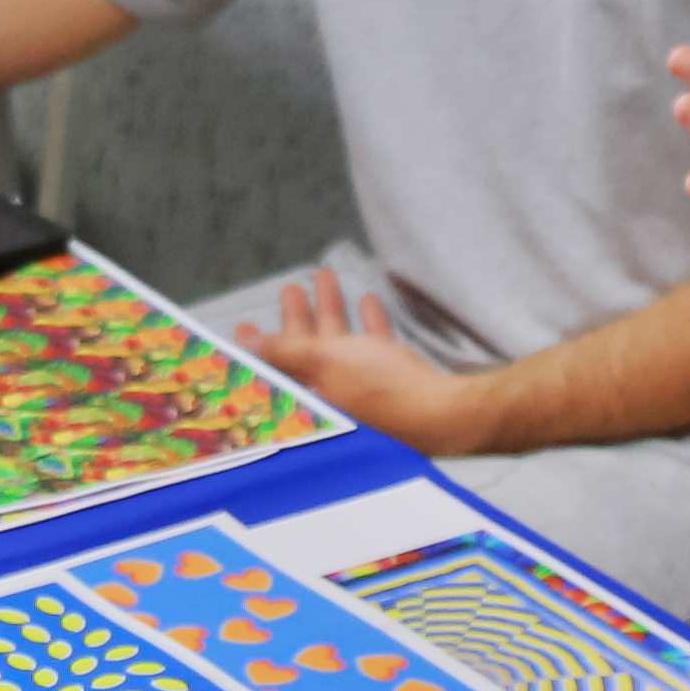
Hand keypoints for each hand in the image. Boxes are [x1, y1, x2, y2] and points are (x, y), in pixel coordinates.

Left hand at [241, 274, 494, 453]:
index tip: (243, 325)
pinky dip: (369, 324)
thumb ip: (283, 351)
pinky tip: (368, 300)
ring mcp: (365, 393)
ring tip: (323, 276)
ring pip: (340, 345)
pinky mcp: (394, 385)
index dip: (256, 347)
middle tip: (289, 291)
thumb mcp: (322, 361)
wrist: (446, 414)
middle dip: (297, 318)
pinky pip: (375, 348)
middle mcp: (334, 399)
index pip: (272, 371)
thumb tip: (248, 344)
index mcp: (311, 399)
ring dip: (331, 310)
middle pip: (306, 354)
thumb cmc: (382, 391)